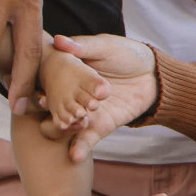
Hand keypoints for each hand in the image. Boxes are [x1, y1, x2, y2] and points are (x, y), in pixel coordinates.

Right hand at [38, 34, 157, 162]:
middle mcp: (73, 96)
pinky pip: (86, 139)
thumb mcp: (106, 47)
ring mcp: (86, 112)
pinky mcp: (100, 126)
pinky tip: (74, 155)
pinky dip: (80, 148)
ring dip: (64, 131)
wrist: (154, 75)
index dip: (41, 90)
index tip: (40, 95)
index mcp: (70, 75)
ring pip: (68, 125)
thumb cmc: (128, 54)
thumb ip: (83, 47)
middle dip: (50, 113)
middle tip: (52, 113)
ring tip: (66, 130)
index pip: (49, 83)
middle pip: (54, 108)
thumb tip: (58, 40)